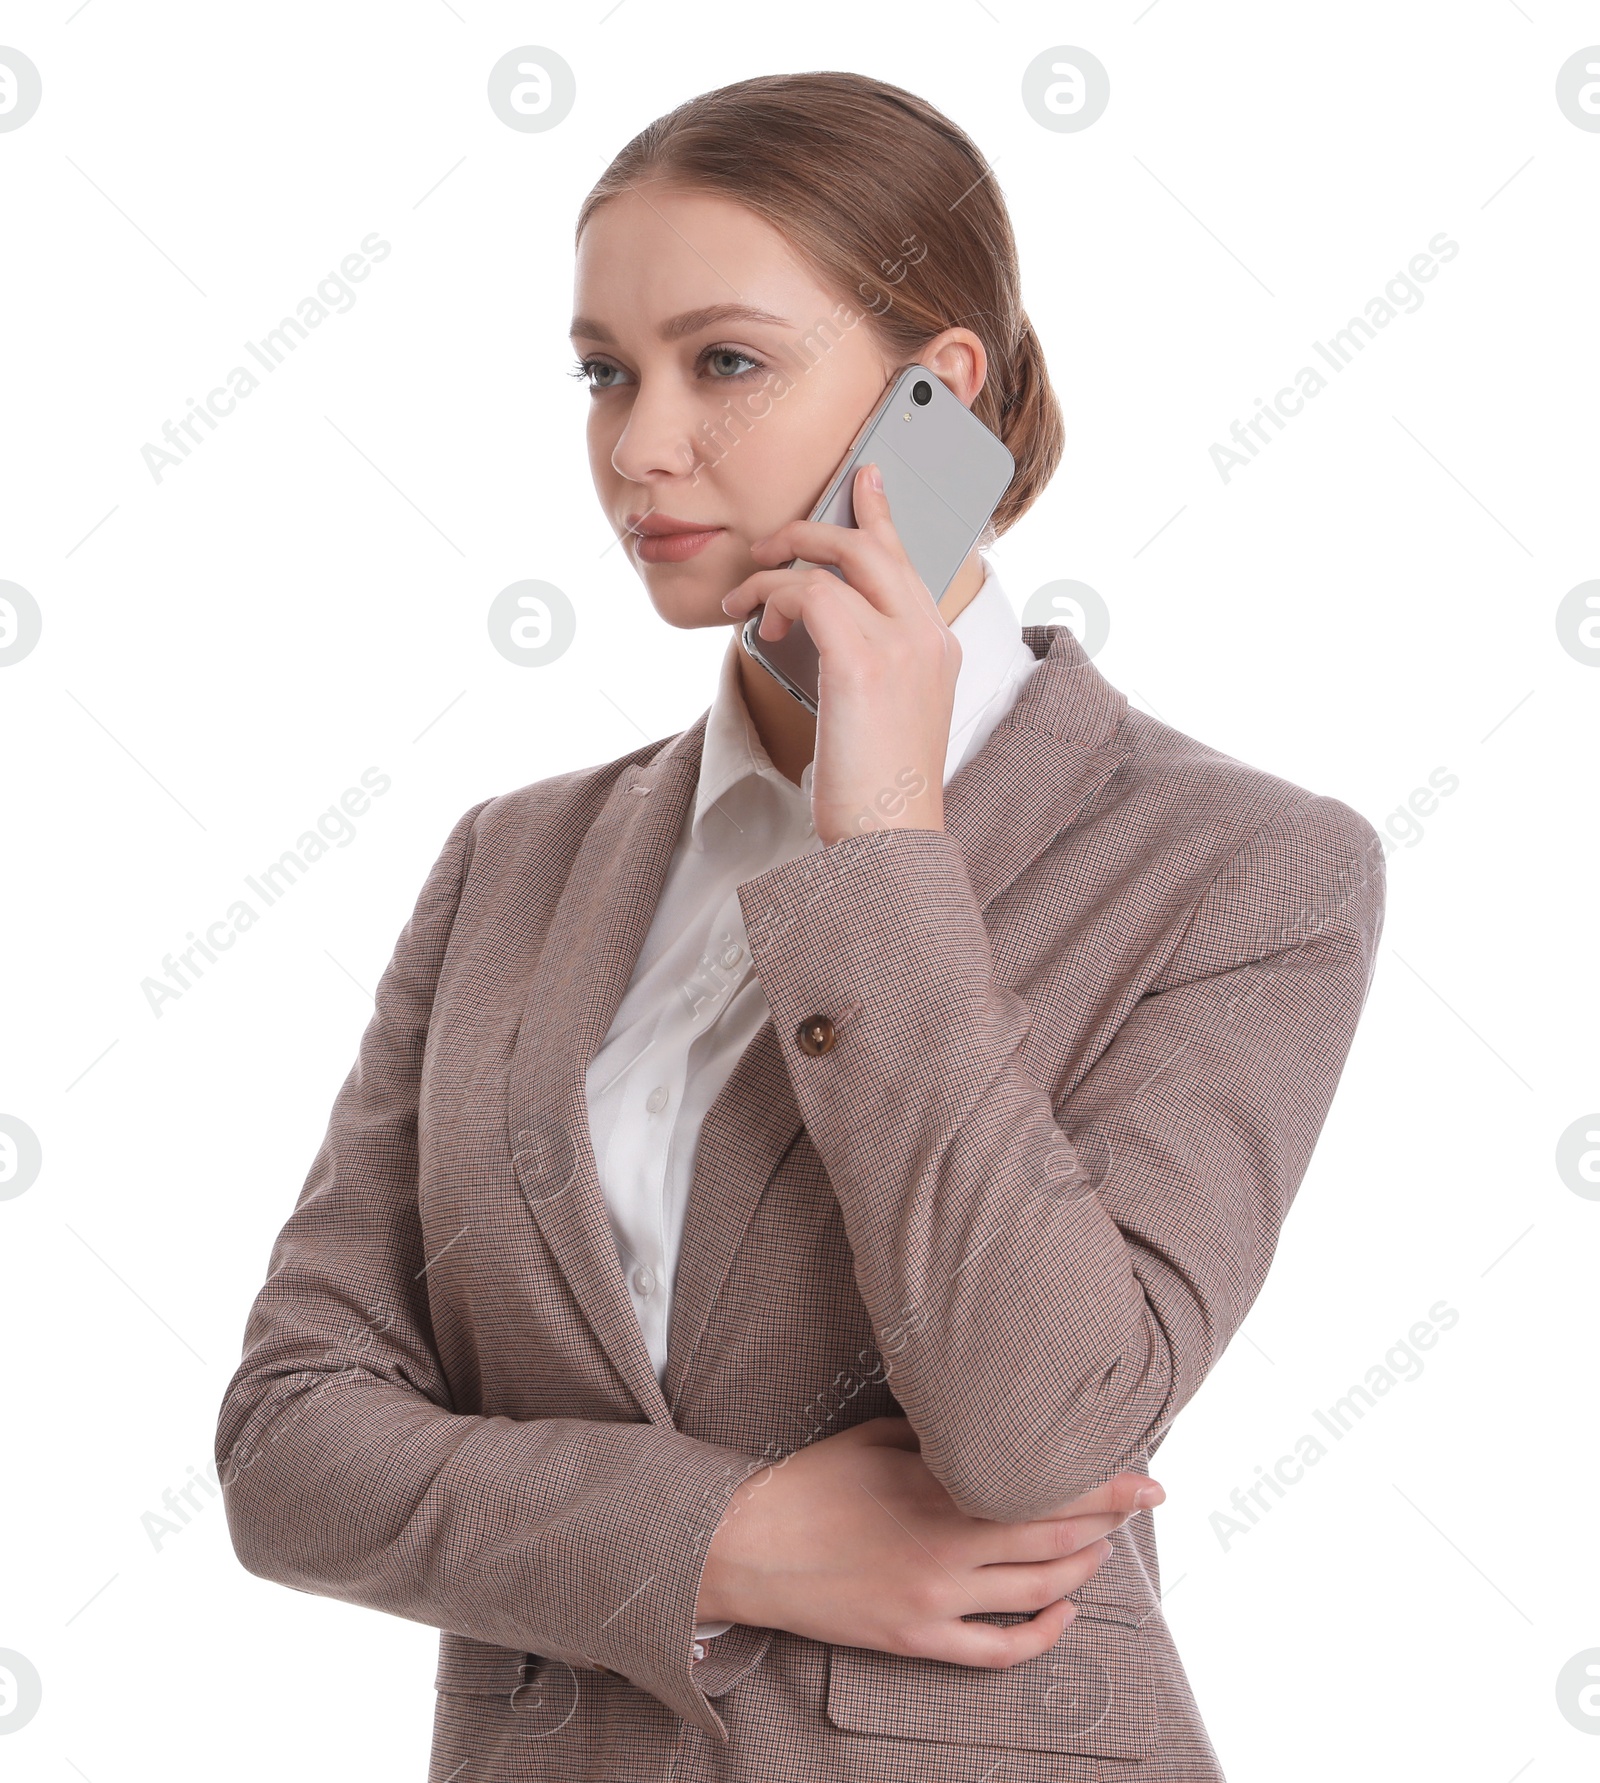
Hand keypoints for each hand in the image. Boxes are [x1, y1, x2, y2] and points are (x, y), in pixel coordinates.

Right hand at [696, 1415, 1163, 1667]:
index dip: (1100, 1484)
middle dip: (1109, 1519)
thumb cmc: (807, 1483)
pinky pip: (998, 1650)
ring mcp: (934, 1597)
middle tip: (1143, 1501)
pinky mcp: (916, 1638)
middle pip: (1053, 1537)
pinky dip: (1043, 1635)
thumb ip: (937, 1437)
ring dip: (1082, 1569)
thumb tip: (986, 1428)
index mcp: (935, 1486)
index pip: (1040, 1486)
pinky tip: (1063, 1612)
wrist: (746, 1546)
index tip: (1141, 1475)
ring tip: (1102, 1548)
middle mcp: (944, 1543)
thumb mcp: (875, 1437)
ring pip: (1038, 1591)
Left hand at [720, 464, 960, 847]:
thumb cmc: (878, 793)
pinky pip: (810, 593)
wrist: (889, 840)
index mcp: (939, 648)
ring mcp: (902, 645)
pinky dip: (774, 596)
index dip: (881, 514)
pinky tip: (757, 621)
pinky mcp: (863, 661)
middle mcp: (929, 636)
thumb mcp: (884, 717)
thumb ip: (871, 666)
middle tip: (771, 544)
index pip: (909, 560)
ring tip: (747, 598)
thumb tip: (817, 632)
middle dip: (815, 530)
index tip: (863, 479)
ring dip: (778, 570)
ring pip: (837, 561)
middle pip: (874, 545)